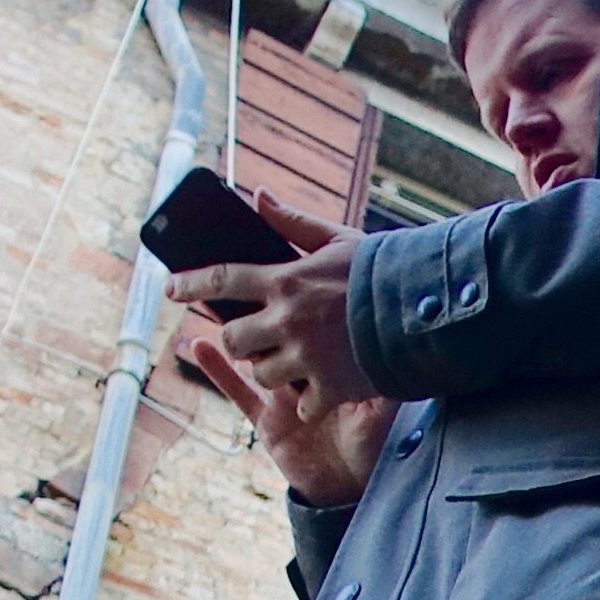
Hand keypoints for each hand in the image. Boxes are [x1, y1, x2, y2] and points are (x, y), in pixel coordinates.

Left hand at [168, 223, 393, 503]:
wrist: (428, 313)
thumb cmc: (383, 273)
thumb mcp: (339, 239)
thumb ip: (294, 222)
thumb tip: (258, 195)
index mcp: (284, 281)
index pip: (220, 280)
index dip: (190, 284)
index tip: (170, 289)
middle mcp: (288, 320)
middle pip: (234, 338)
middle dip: (239, 340)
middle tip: (253, 338)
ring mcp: (307, 357)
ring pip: (262, 373)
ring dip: (271, 370)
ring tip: (291, 365)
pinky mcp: (331, 387)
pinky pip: (303, 404)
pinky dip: (310, 402)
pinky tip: (322, 395)